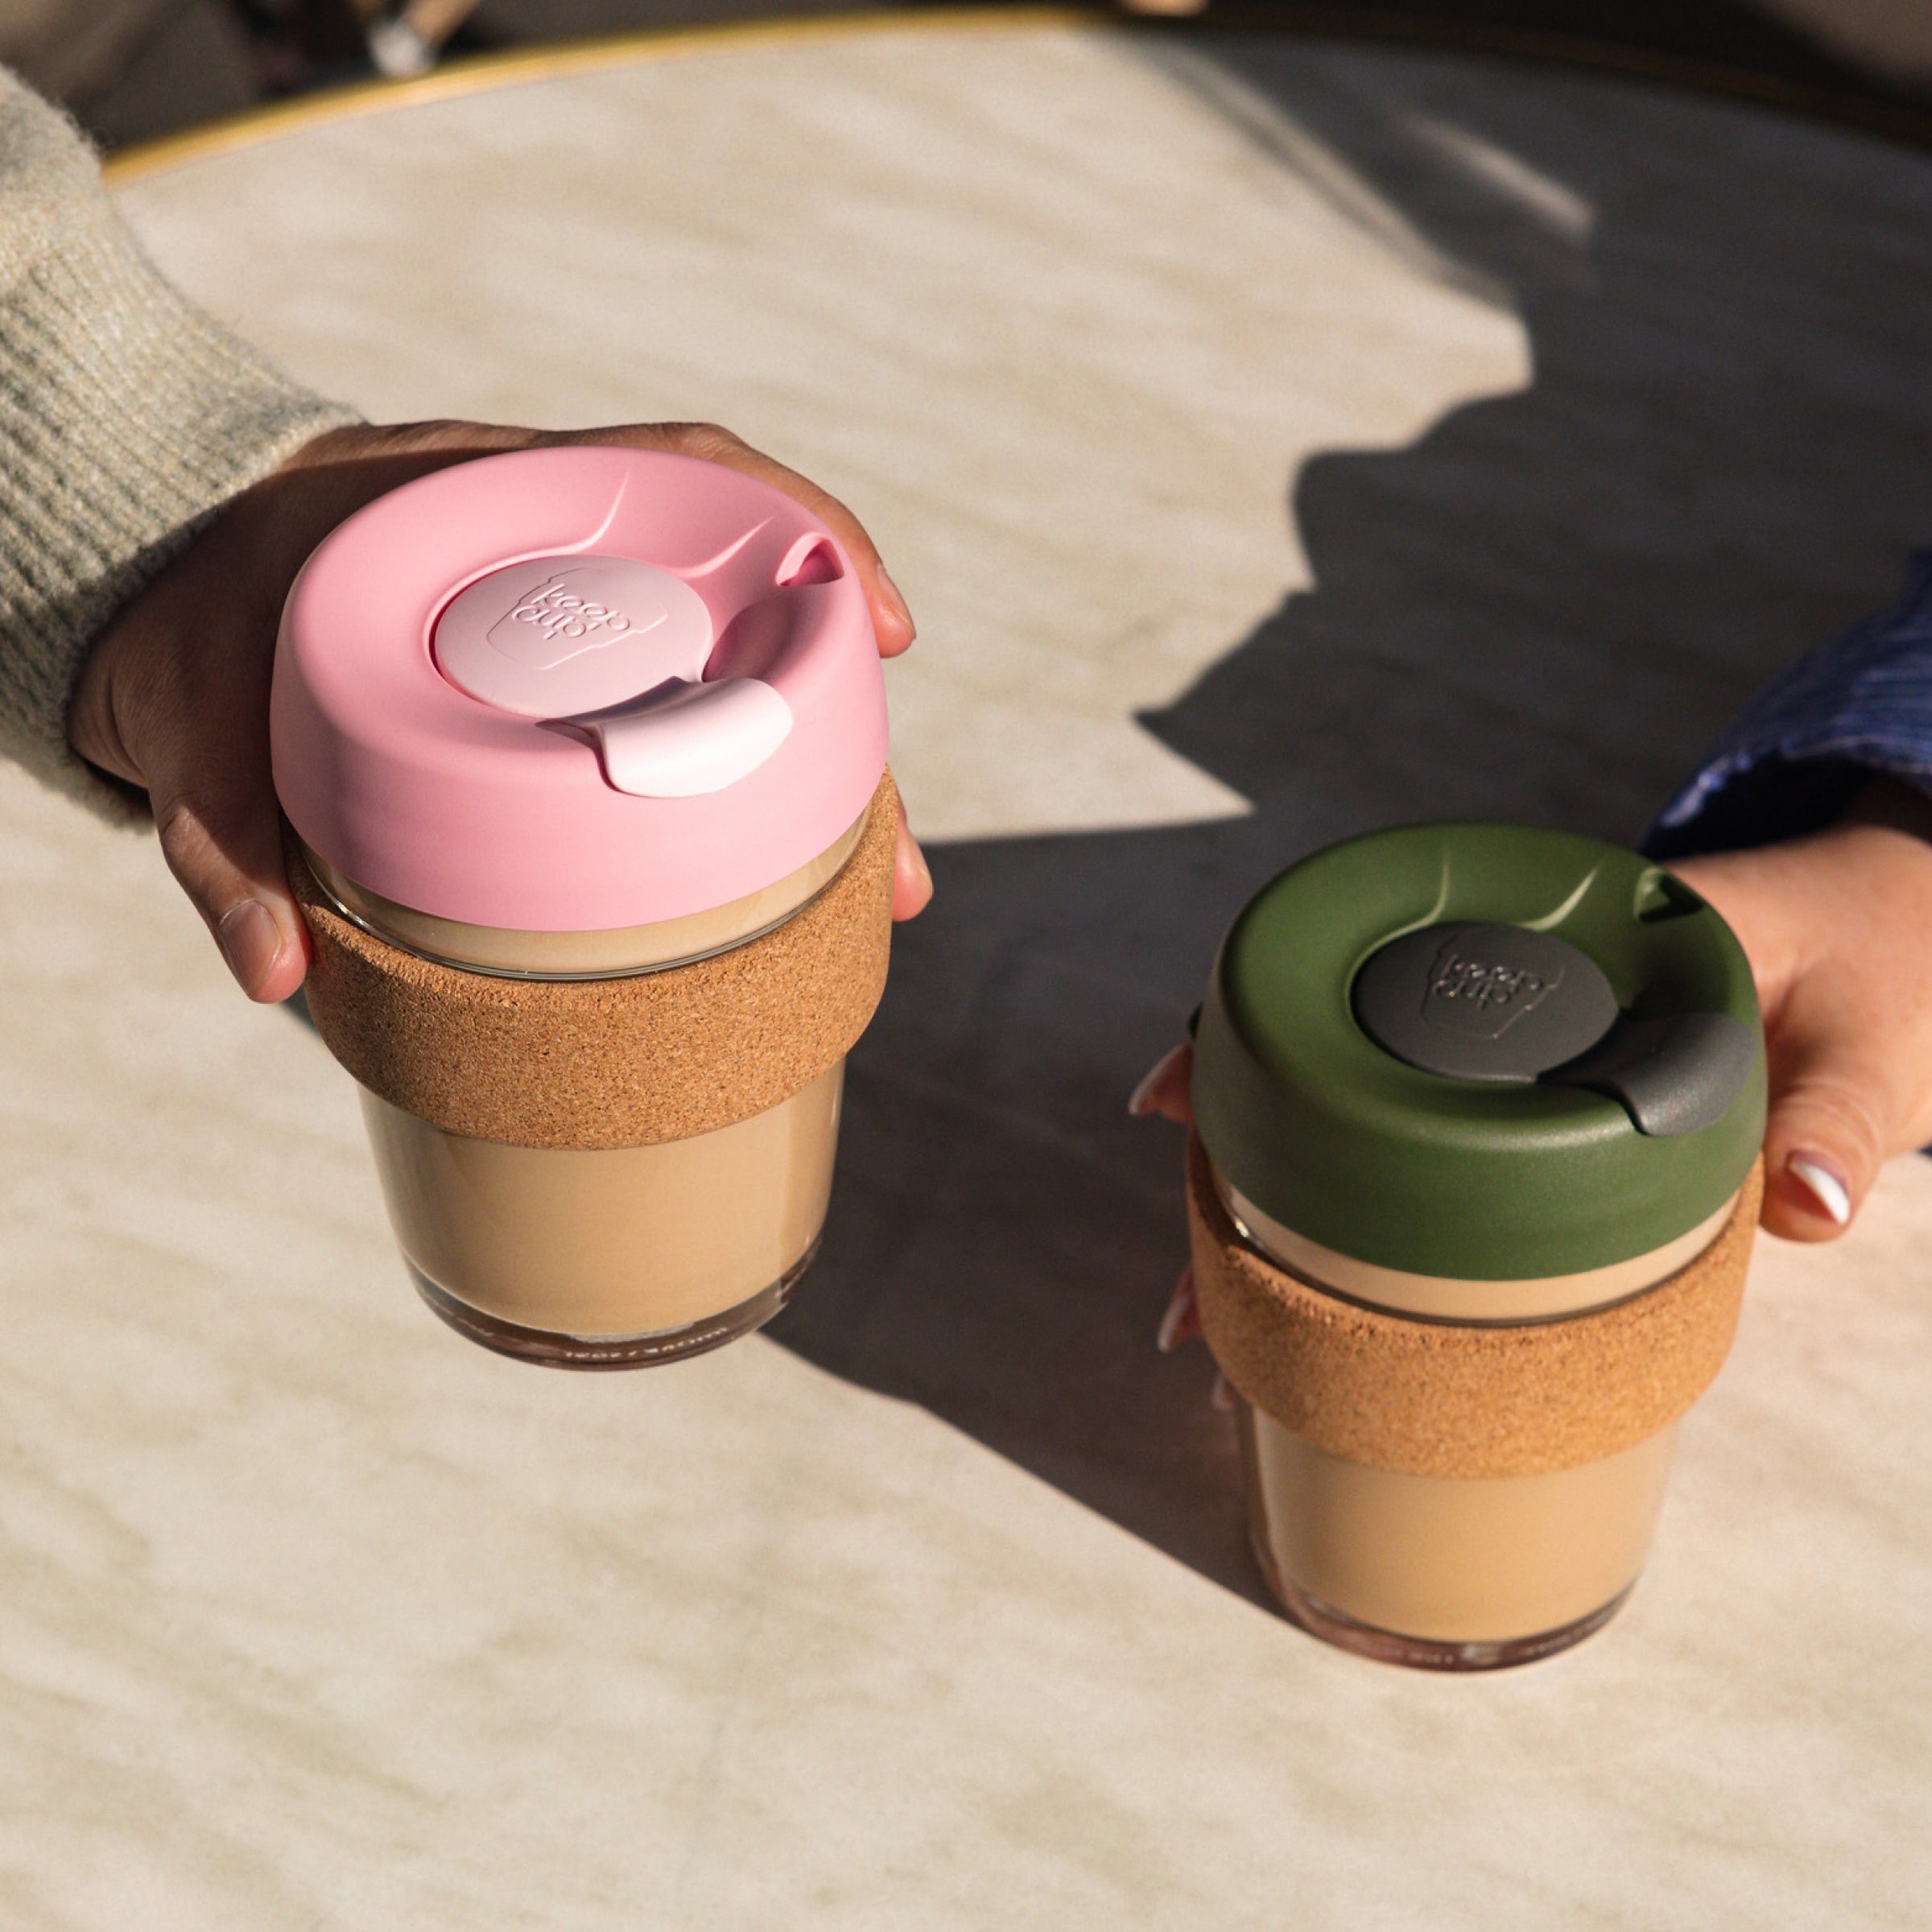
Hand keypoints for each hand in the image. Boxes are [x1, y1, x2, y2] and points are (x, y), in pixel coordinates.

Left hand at [69, 421, 931, 1002]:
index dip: (805, 534)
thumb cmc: (198, 633)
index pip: (687, 475)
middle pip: (749, 616)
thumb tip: (282, 979)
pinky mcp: (573, 702)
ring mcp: (582, 633)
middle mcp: (566, 559)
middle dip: (843, 735)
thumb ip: (218, 835)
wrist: (170, 594)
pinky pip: (683, 729)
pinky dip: (748, 801)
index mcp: (494, 502)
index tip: (879, 627)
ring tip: (874, 897)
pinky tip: (786, 887)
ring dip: (819, 785)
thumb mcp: (194, 717)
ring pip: (734, 687)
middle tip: (891, 860)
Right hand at [1129, 779, 1931, 1246]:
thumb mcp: (1874, 1034)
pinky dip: (1358, 1215)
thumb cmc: (1883, 950)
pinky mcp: (1539, 1092)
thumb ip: (1840, 1117)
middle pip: (1331, 1064)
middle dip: (1242, 1171)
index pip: (1371, 973)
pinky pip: (1423, 1148)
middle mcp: (1515, 985)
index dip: (1252, 1033)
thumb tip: (1805, 1209)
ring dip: (1287, 1210)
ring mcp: (1516, 1042)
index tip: (1180, 1095)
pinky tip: (1323, 1295)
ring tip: (1223, 1322)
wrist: (1909, 911)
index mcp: (1567, 934)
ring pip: (1361, 1119)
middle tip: (1186, 1294)